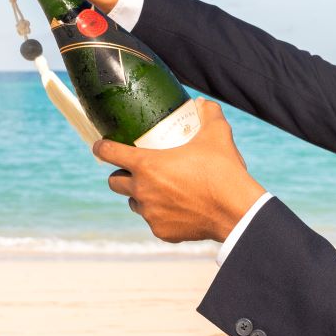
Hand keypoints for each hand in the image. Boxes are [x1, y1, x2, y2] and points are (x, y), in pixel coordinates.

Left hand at [94, 100, 266, 243]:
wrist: (235, 211)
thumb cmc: (222, 170)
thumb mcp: (217, 134)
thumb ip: (208, 113)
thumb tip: (203, 104)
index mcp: (147, 165)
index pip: (109, 153)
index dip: (102, 147)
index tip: (100, 146)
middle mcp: (142, 190)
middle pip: (114, 182)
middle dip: (120, 175)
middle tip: (136, 170)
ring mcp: (150, 213)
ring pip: (134, 203)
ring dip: (140, 195)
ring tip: (159, 190)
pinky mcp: (161, 231)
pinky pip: (154, 221)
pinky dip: (161, 215)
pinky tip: (177, 209)